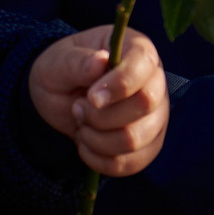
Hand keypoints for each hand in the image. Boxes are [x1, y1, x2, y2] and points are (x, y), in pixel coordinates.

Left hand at [28, 26, 168, 176]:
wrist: (59, 98)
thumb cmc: (62, 71)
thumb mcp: (57, 61)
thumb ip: (76, 61)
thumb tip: (100, 61)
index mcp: (137, 50)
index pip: (143, 66)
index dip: (119, 85)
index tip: (90, 98)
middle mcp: (154, 82)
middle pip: (145, 104)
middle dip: (101, 115)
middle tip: (78, 107)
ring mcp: (156, 116)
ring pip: (136, 139)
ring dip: (97, 139)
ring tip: (82, 123)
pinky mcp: (148, 146)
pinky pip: (131, 164)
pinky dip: (99, 159)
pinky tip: (86, 144)